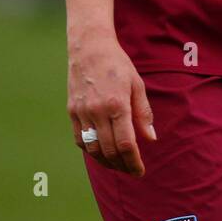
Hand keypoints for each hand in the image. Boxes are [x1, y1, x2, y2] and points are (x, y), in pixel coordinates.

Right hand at [67, 27, 155, 175]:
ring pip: (92, 149)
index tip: (140, 171)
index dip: (133, 161)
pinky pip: (80, 140)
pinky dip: (91, 151)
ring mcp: (81, 112)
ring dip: (106, 162)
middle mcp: (97, 111)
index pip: (125, 143)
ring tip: (118, 166)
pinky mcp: (71, 112)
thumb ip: (143, 113)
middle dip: (122, 165)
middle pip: (109, 150)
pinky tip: (101, 154)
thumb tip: (150, 139)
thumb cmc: (118, 65)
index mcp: (117, 104)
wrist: (89, 49)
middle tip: (132, 171)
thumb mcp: (137, 85)